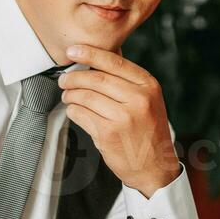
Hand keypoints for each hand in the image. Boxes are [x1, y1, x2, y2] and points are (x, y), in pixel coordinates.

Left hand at [58, 44, 180, 196]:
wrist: (155, 167)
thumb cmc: (147, 132)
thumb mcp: (148, 100)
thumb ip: (127, 81)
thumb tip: (96, 61)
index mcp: (148, 86)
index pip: (115, 62)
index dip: (90, 54)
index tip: (73, 51)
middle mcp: (139, 99)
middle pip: (96, 79)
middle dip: (74, 77)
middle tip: (64, 80)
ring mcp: (124, 117)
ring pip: (85, 96)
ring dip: (70, 95)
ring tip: (67, 96)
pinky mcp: (109, 134)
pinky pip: (81, 115)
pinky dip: (73, 111)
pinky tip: (74, 111)